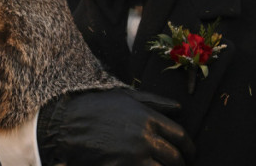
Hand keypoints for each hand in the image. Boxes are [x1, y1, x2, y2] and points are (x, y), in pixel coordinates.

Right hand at [37, 88, 194, 165]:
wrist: (65, 125)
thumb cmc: (94, 107)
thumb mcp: (125, 97)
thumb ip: (155, 102)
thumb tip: (179, 109)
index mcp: (148, 119)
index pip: (180, 137)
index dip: (189, 149)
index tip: (190, 155)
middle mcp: (145, 139)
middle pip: (175, 158)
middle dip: (180, 164)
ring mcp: (134, 157)